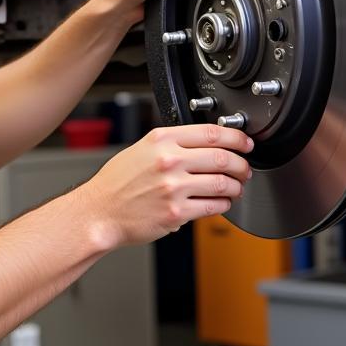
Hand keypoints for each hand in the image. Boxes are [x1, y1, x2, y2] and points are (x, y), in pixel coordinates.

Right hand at [78, 124, 253, 249]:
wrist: (100, 211)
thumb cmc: (117, 182)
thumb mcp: (141, 149)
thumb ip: (171, 143)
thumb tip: (206, 143)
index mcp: (161, 140)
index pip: (211, 133)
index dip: (237, 138)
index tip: (245, 143)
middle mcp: (168, 160)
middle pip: (222, 157)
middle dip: (241, 164)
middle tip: (244, 169)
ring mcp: (173, 187)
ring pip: (222, 183)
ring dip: (236, 187)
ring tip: (235, 188)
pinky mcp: (176, 212)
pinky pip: (213, 206)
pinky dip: (223, 204)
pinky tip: (221, 203)